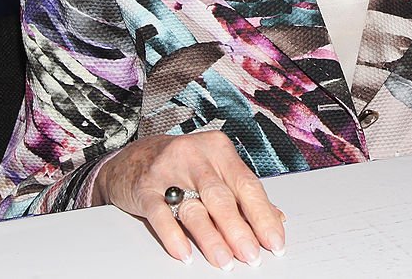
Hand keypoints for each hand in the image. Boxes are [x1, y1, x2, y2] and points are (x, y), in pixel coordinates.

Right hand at [93, 131, 285, 268]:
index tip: (275, 241)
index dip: (263, 215)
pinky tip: (184, 253)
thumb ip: (244, 193)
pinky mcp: (145, 187)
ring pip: (194, 207)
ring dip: (211, 238)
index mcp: (220, 150)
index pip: (248, 184)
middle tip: (252, 255)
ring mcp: (169, 170)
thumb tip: (277, 218)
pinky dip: (173, 235)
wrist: (134, 156)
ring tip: (224, 261)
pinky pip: (160, 213)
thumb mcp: (216, 169)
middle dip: (239, 230)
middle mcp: (196, 156)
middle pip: (222, 197)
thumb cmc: (183, 165)